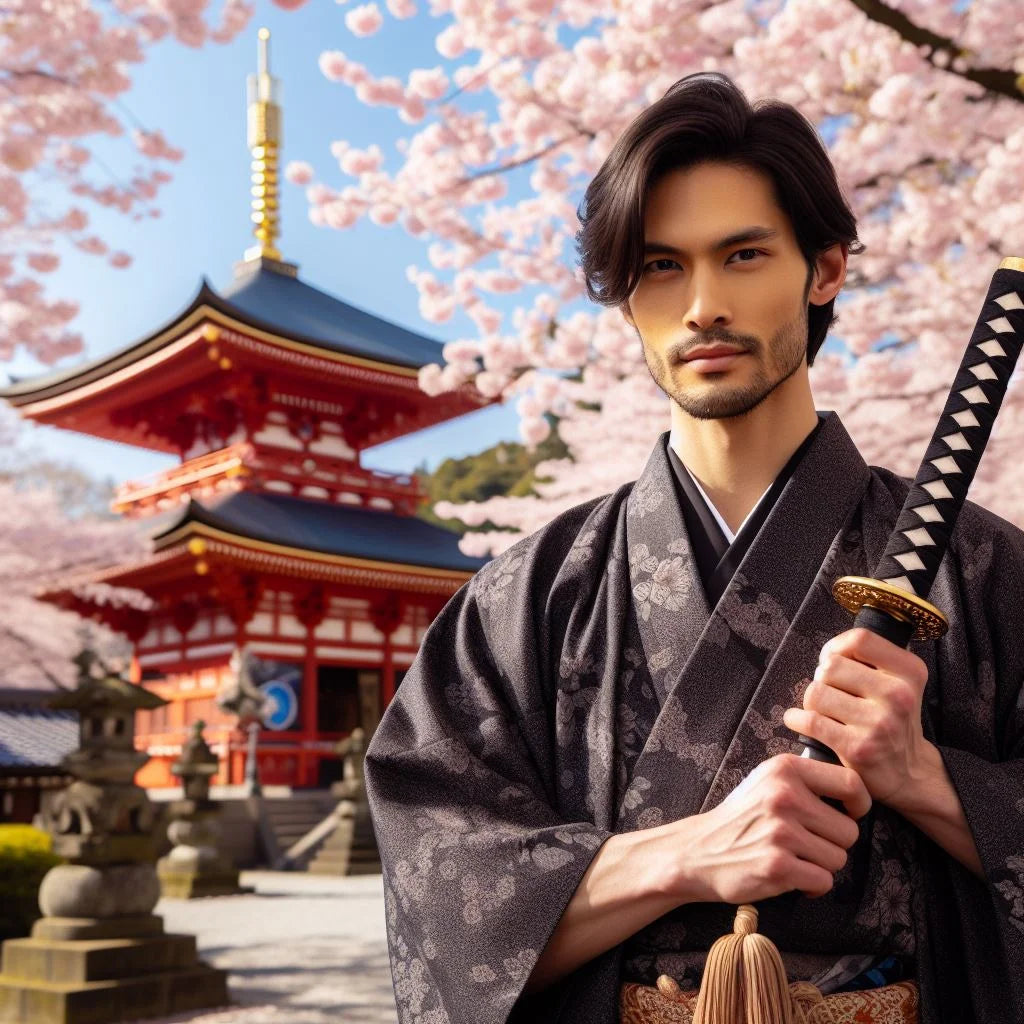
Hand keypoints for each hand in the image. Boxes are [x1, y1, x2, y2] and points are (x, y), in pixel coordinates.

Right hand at [670, 753, 869, 903]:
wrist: (700, 850)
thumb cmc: (742, 817)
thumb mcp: (767, 781)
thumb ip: (805, 779)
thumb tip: (854, 791)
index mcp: (784, 769)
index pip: (850, 781)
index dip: (860, 803)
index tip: (849, 813)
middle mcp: (784, 796)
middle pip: (849, 830)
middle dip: (834, 843)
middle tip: (808, 844)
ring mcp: (780, 831)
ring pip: (839, 858)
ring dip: (822, 865)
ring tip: (796, 858)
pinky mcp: (777, 865)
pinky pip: (823, 881)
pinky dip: (813, 886)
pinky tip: (793, 877)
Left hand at [782, 627, 930, 807]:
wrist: (911, 774)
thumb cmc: (894, 721)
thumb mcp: (900, 682)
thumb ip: (870, 660)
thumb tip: (828, 652)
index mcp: (910, 672)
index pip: (861, 639)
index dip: (837, 647)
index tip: (833, 661)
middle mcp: (898, 695)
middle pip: (831, 666)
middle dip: (823, 679)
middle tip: (831, 694)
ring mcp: (878, 723)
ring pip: (816, 692)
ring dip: (812, 702)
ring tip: (824, 711)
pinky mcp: (857, 748)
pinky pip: (810, 720)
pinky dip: (796, 719)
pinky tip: (800, 722)